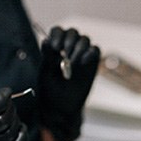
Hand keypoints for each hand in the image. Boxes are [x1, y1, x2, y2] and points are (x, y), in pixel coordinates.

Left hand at [38, 26, 100, 140]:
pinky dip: (90, 53)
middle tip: (64, 53)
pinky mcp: (92, 64)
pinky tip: (81, 63)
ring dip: (78, 48)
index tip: (54, 47)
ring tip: (72, 63)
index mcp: (54, 48)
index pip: (58, 31)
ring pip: (84, 40)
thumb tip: (46, 41)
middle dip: (69, 41)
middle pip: (73, 33)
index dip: (57, 35)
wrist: (62, 108)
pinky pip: (95, 50)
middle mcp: (68, 49)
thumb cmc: (50, 91)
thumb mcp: (45, 74)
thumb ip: (47, 57)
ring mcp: (81, 56)